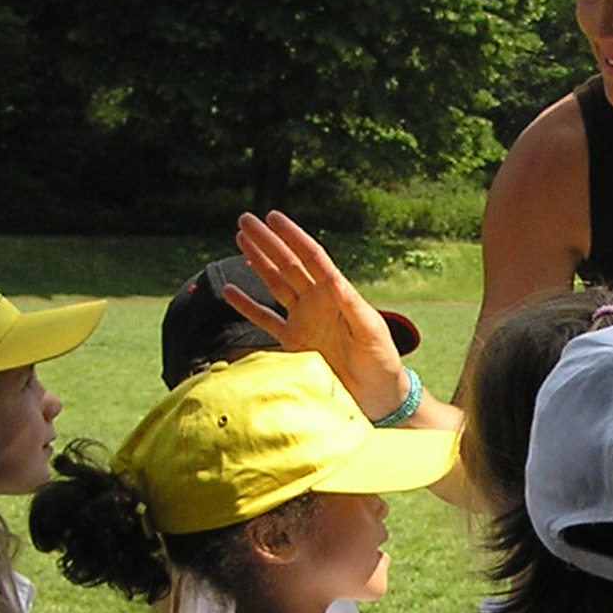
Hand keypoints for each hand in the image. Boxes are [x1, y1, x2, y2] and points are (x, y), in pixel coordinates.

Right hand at [233, 211, 412, 418]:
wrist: (377, 394)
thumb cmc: (381, 361)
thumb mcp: (370, 331)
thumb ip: (351, 305)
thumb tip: (333, 277)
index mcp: (336, 294)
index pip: (311, 257)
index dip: (292, 236)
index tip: (273, 217)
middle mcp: (317, 302)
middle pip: (288, 264)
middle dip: (267, 242)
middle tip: (245, 219)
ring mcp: (303, 321)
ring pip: (275, 284)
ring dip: (257, 262)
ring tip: (240, 239)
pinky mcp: (293, 343)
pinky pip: (265, 320)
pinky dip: (247, 306)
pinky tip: (231, 291)